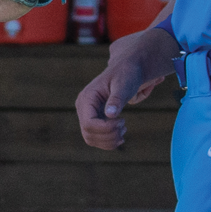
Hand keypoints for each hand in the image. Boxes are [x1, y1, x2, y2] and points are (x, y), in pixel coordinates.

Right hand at [74, 26, 178, 149]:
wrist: (127, 70)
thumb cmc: (127, 75)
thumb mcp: (124, 85)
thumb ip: (117, 99)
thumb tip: (110, 115)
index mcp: (86, 98)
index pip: (89, 124)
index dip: (106, 129)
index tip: (123, 121)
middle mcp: (83, 108)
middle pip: (89, 134)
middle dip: (109, 136)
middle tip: (124, 126)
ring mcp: (87, 114)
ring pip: (91, 139)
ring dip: (109, 140)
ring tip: (123, 130)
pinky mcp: (93, 119)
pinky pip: (96, 138)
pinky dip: (109, 141)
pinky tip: (120, 135)